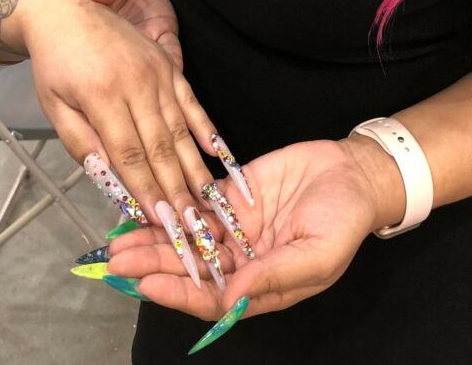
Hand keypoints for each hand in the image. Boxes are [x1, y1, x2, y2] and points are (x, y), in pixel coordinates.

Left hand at [20, 0, 214, 218]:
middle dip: (178, 191)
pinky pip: (192, 102)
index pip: (129, 155)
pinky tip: (219, 154)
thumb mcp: (54, 105)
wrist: (67, 11)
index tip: (161, 224)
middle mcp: (136, 84)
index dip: (147, 192)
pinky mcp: (169, 66)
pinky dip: (207, 130)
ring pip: (180, 129)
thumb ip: (80, 143)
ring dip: (195, 170)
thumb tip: (110, 181)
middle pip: (161, 147)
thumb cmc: (56, 63)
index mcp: (102, 96)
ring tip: (208, 203)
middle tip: (192, 227)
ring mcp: (157, 73)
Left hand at [106, 138, 389, 319]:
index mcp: (261, 285)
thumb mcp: (318, 253)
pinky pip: (197, 202)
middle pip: (189, 267)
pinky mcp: (232, 195)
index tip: (147, 285)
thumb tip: (233, 298)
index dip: (178, 293)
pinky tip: (146, 201)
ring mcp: (235, 227)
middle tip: (117, 261)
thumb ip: (276, 275)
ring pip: (187, 236)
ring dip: (155, 237)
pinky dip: (172, 203)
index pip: (211, 298)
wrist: (354, 172)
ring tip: (119, 238)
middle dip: (153, 264)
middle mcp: (241, 261)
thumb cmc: (344, 220)